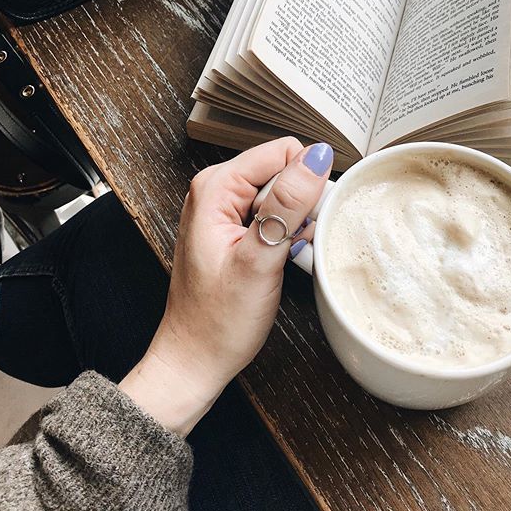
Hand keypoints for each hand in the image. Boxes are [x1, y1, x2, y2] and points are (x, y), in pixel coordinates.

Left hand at [120, 138, 332, 434]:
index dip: (303, 184)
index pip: (282, 152)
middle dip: (300, 206)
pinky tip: (279, 261)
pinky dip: (286, 236)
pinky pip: (274, 215)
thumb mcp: (259, 260)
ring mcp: (224, 209)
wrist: (195, 359)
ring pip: (283, 194)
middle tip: (289, 247)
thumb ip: (287, 204)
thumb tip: (315, 158)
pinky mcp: (234, 228)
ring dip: (295, 224)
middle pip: (283, 171)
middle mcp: (216, 190)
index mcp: (215, 187)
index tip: (301, 224)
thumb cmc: (217, 320)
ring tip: (282, 258)